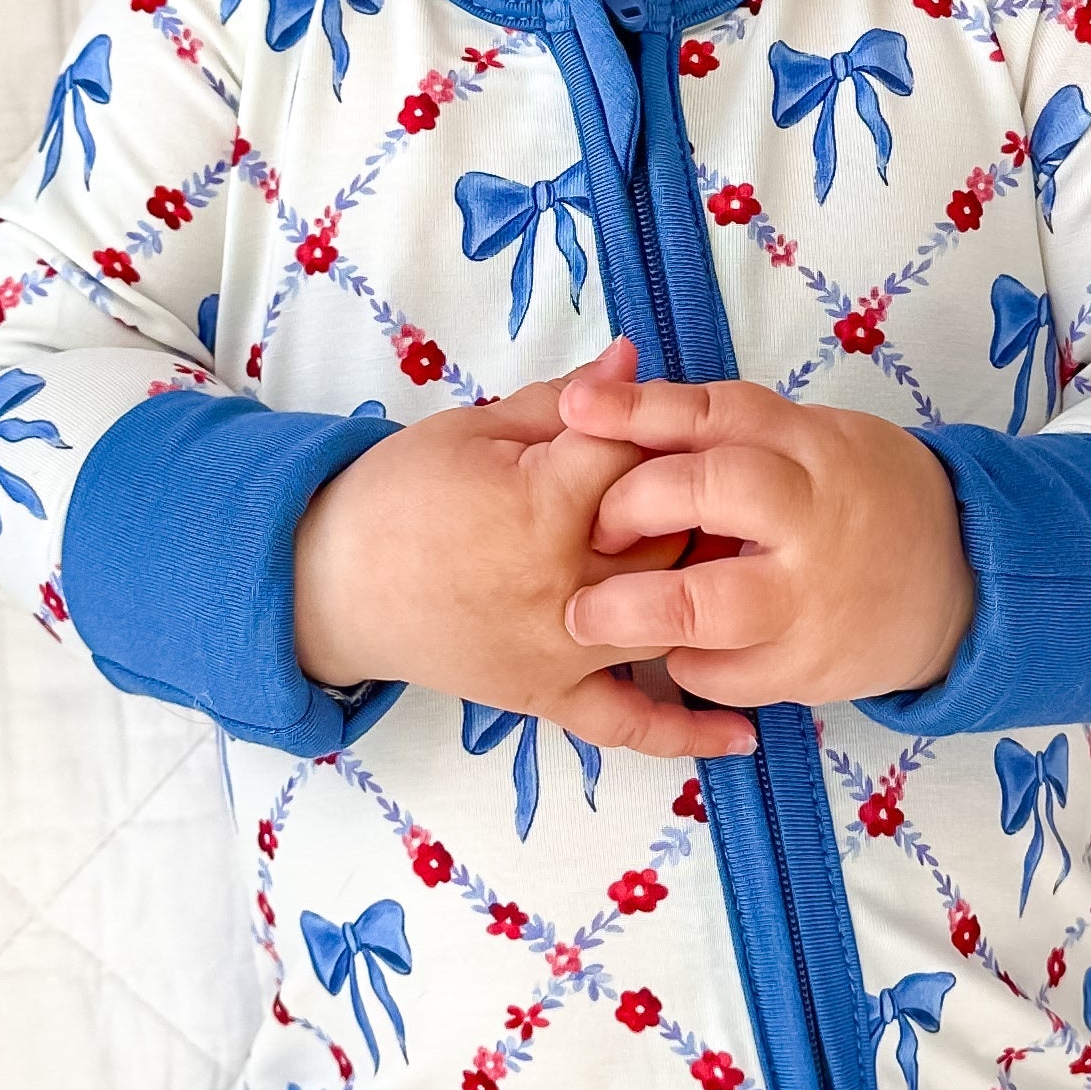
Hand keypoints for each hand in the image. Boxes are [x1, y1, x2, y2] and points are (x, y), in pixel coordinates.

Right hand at [289, 341, 714, 760]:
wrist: (333, 581)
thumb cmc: (400, 493)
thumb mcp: (475, 428)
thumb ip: (562, 402)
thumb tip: (635, 357)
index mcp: (543, 506)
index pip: (641, 459)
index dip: (662, 432)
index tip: (672, 419)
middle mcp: (564, 585)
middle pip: (673, 538)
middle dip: (699, 506)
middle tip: (723, 486)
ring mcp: (561, 650)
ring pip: (672, 618)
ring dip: (715, 592)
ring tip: (757, 569)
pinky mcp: (548, 698)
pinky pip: (628, 723)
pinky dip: (688, 732)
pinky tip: (746, 732)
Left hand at [557, 375, 974, 718]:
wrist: (959, 580)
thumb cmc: (859, 493)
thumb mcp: (808, 439)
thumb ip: (720, 428)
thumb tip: (600, 400)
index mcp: (810, 445)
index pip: (717, 414)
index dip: (638, 411)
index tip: (573, 413)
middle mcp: (812, 515)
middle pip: (708, 492)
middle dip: (630, 507)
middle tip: (590, 533)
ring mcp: (811, 598)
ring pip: (707, 605)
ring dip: (634, 612)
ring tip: (586, 616)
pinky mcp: (809, 667)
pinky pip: (724, 672)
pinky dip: (683, 662)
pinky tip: (668, 649)